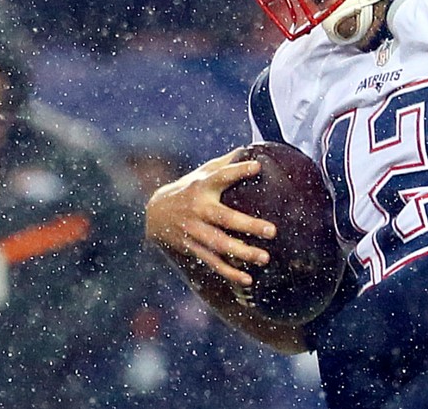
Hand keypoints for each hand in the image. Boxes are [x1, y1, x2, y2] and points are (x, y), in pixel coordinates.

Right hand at [144, 148, 275, 286]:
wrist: (154, 212)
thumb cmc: (190, 188)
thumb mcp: (203, 172)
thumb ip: (225, 163)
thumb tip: (251, 149)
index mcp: (203, 186)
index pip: (222, 176)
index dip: (238, 170)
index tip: (257, 167)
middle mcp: (198, 209)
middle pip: (225, 218)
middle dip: (248, 225)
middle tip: (272, 231)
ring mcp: (193, 230)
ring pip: (219, 244)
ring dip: (242, 252)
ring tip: (264, 258)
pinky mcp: (191, 247)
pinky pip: (211, 262)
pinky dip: (228, 272)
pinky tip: (247, 279)